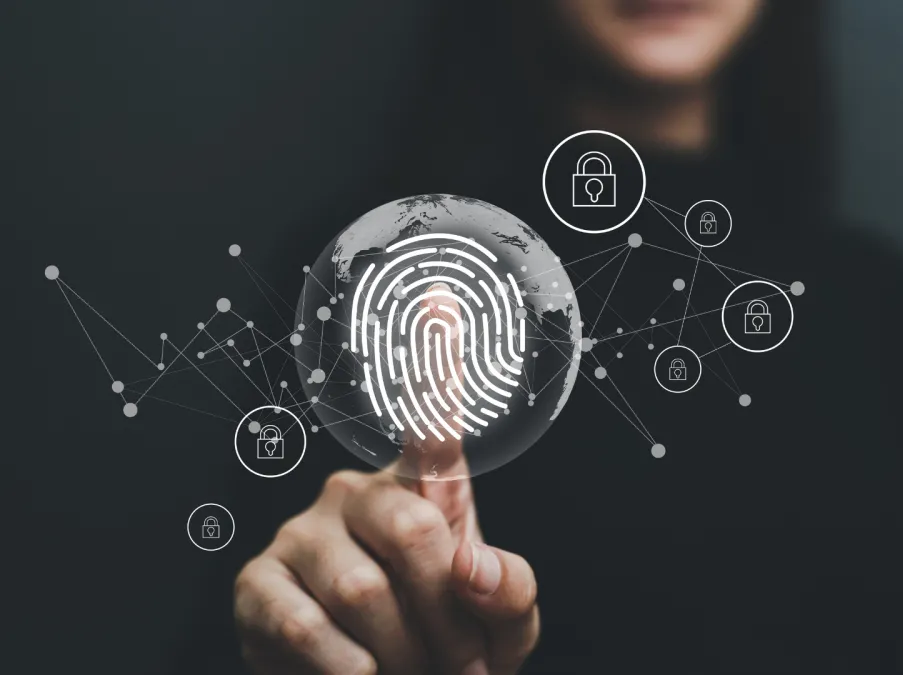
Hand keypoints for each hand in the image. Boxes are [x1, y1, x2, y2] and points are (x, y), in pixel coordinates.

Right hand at [234, 288, 538, 674]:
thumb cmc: (442, 647)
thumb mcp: (497, 627)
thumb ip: (509, 592)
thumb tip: (473, 567)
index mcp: (420, 493)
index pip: (431, 424)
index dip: (436, 361)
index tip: (440, 298)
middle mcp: (355, 495)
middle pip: (415, 532)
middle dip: (447, 616)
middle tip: (459, 664)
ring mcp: (301, 534)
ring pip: (365, 591)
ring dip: (404, 655)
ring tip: (414, 674)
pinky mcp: (257, 583)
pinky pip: (305, 626)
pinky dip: (346, 669)